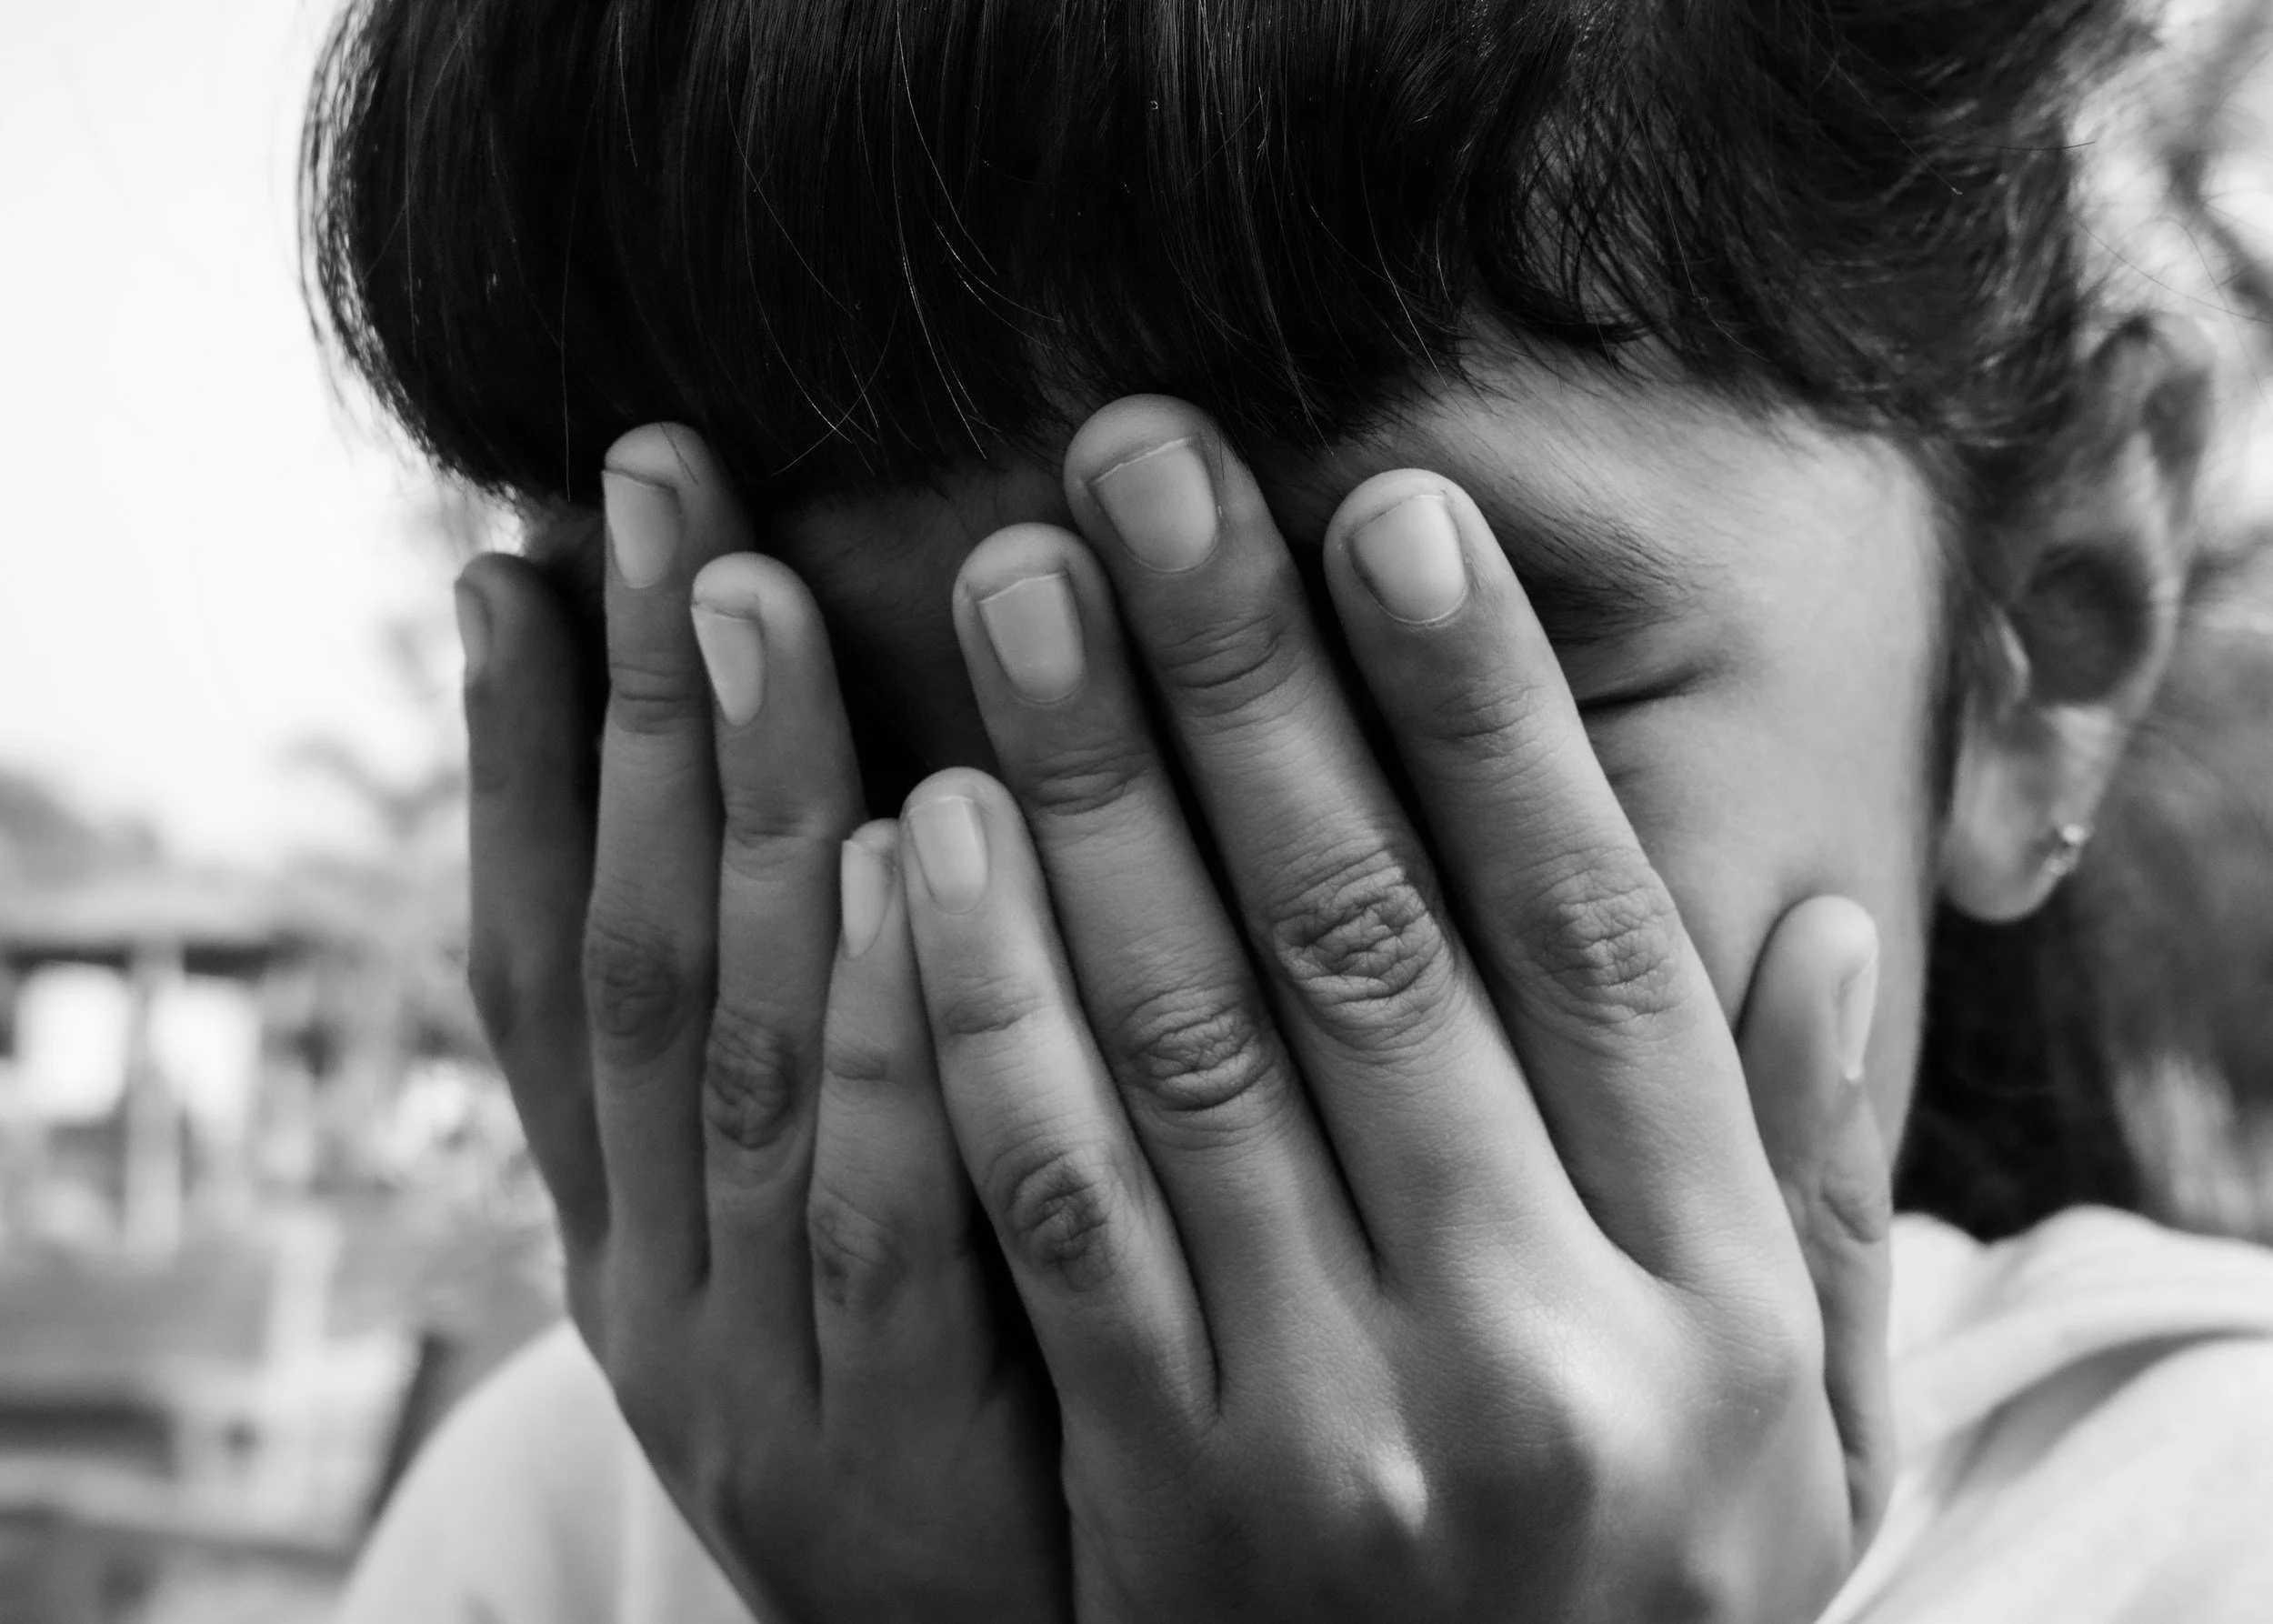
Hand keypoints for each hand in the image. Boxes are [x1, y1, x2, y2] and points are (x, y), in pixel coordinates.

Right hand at [453, 425, 1067, 1622]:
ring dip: (739, 815)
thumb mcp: (831, 1244)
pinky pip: (895, 1211)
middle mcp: (651, 1282)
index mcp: (623, 1226)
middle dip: (639, 709)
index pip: (546, 959)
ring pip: (736, 1052)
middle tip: (651, 477)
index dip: (518, 756)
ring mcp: (756, 1369)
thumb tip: (855, 793)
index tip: (511, 554)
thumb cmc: (942, 1424)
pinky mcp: (901, 1453)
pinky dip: (896, 1030)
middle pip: (637, 952)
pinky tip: (924, 850)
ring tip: (749, 591)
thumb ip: (826, 1057)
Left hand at [893, 397, 1895, 1619]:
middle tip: (1136, 467)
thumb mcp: (1804, 1418)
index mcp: (1705, 1294)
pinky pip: (1053, 1208)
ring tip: (1009, 589)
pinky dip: (980, 1011)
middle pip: (1362, 941)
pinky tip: (922, 839)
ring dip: (1087, 792)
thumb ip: (1818, 1178)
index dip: (1481, 709)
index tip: (1383, 514)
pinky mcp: (1154, 1491)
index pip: (1585, 935)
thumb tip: (1836, 922)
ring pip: (1185, 1044)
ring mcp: (1331, 1423)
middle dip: (1239, 679)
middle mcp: (1528, 1340)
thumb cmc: (1650, 1597)